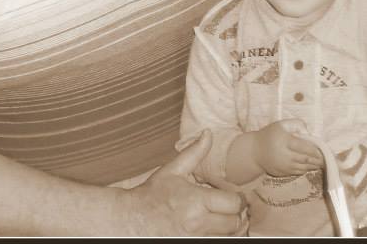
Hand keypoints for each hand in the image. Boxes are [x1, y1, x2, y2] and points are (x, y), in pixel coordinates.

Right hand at [132, 129, 246, 235]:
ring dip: (227, 228)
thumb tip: (208, 133)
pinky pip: (213, 242)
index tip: (232, 196)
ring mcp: (194, 239)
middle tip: (228, 208)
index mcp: (196, 201)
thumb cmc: (151, 195)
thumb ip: (194, 152)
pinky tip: (210, 228)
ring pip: (226, 236)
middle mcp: (197, 223)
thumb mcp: (172, 170)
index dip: (237, 199)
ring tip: (219, 218)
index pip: (234, 203)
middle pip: (234, 223)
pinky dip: (216, 236)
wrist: (129, 220)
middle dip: (234, 214)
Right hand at [254, 119, 323, 176]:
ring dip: (313, 166)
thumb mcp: (281, 124)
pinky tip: (311, 166)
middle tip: (326, 159)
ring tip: (322, 163)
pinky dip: (306, 169)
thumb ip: (296, 124)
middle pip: (305, 159)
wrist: (254, 152)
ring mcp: (284, 166)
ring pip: (303, 167)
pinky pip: (298, 172)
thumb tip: (308, 132)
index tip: (323, 150)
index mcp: (284, 142)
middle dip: (317, 160)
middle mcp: (285, 156)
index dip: (315, 150)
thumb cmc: (270, 135)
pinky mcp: (283, 173)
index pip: (304, 147)